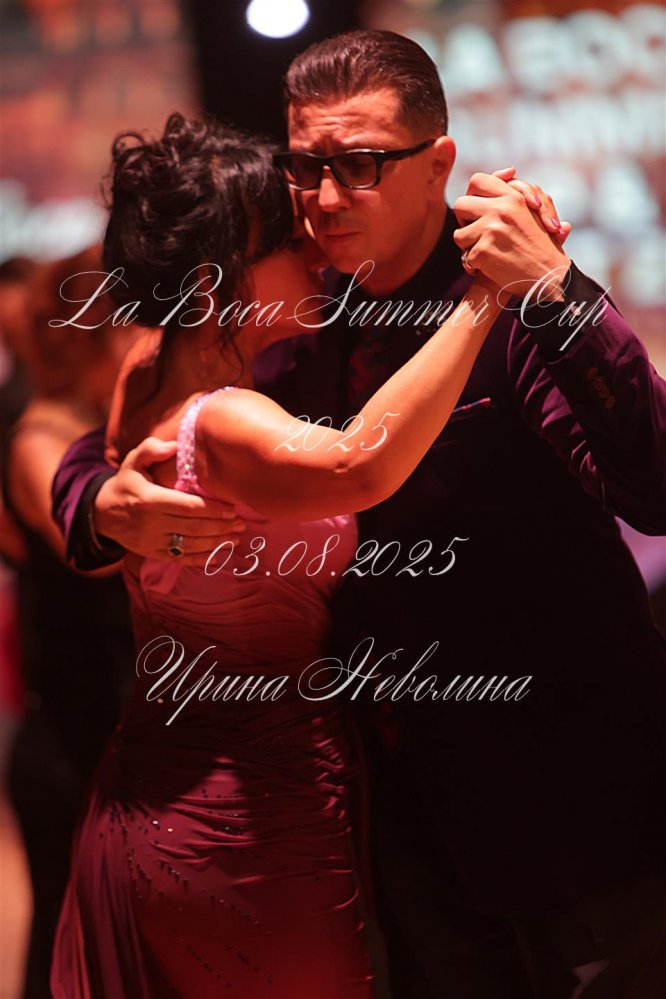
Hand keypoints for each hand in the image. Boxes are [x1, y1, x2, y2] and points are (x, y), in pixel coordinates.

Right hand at [94, 437, 245, 563]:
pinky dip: (201, 558)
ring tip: (236, 537)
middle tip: (241, 524)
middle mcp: (150, 523)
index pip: (187, 507)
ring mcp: (151, 541)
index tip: (232, 509)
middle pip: (193, 527)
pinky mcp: (152, 553)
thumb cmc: (126, 483)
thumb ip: (151, 449)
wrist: (102, 513)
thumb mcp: (132, 461)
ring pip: (190, 545)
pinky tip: (219, 554)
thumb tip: (175, 446)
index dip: (212, 509)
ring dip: (216, 543)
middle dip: (221, 527)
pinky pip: (180, 558)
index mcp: (148, 500)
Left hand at [453, 169, 570, 299]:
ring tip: (485, 253)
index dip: (473, 195)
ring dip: (468, 246)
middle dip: (465, 221)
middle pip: (461, 205)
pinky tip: (487, 269)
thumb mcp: (538, 211)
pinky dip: (473, 266)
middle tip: (477, 233)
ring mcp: (491, 229)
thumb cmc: (544, 246)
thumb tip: (510, 171)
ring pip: (459, 234)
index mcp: (513, 196)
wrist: (550, 277)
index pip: (478, 181)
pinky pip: (465, 258)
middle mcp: (501, 209)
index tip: (480, 209)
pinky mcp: (483, 251)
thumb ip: (521, 191)